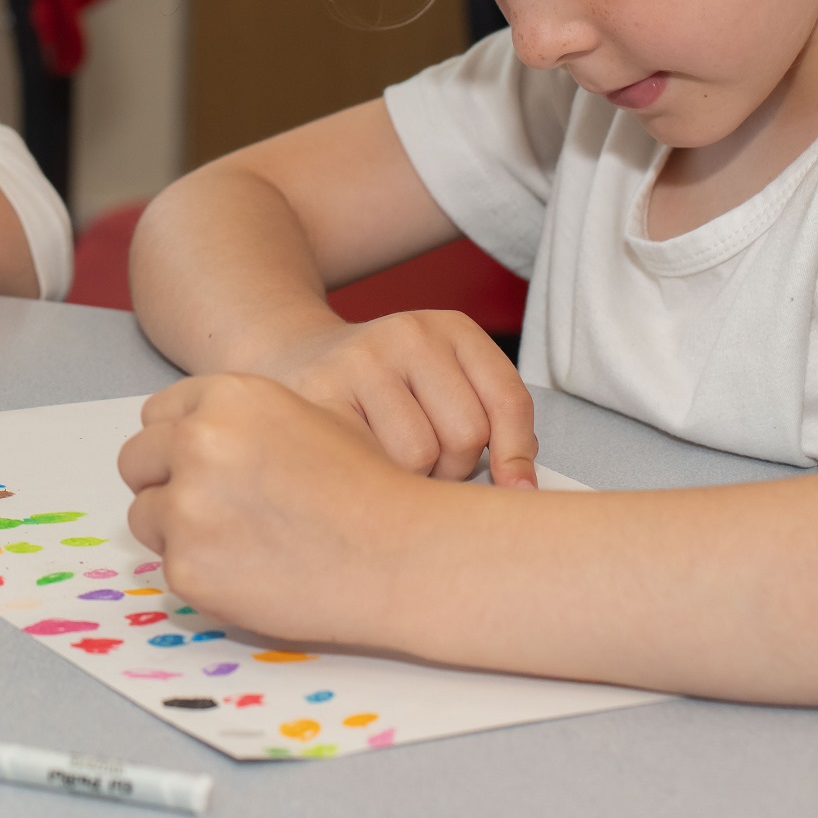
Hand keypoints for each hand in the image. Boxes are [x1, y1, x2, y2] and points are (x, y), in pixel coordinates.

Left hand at [119, 375, 430, 647]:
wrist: (404, 556)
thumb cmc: (367, 488)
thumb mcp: (308, 417)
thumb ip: (238, 420)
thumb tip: (185, 438)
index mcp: (226, 398)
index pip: (157, 416)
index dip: (176, 443)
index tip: (194, 467)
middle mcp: (198, 443)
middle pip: (136, 461)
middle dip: (164, 483)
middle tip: (207, 510)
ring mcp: (188, 507)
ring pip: (146, 517)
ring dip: (178, 531)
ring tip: (240, 543)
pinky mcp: (188, 567)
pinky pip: (171, 568)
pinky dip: (203, 574)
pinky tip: (254, 573)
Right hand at [250, 310, 536, 486]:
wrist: (294, 356)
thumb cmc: (385, 387)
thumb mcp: (446, 384)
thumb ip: (493, 424)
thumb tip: (523, 488)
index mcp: (453, 329)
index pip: (508, 400)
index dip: (516, 456)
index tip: (513, 488)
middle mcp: (410, 333)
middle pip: (467, 433)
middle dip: (454, 467)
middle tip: (427, 461)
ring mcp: (362, 359)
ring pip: (421, 453)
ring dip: (413, 476)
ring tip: (391, 458)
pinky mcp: (321, 392)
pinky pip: (372, 461)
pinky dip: (375, 475)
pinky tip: (362, 460)